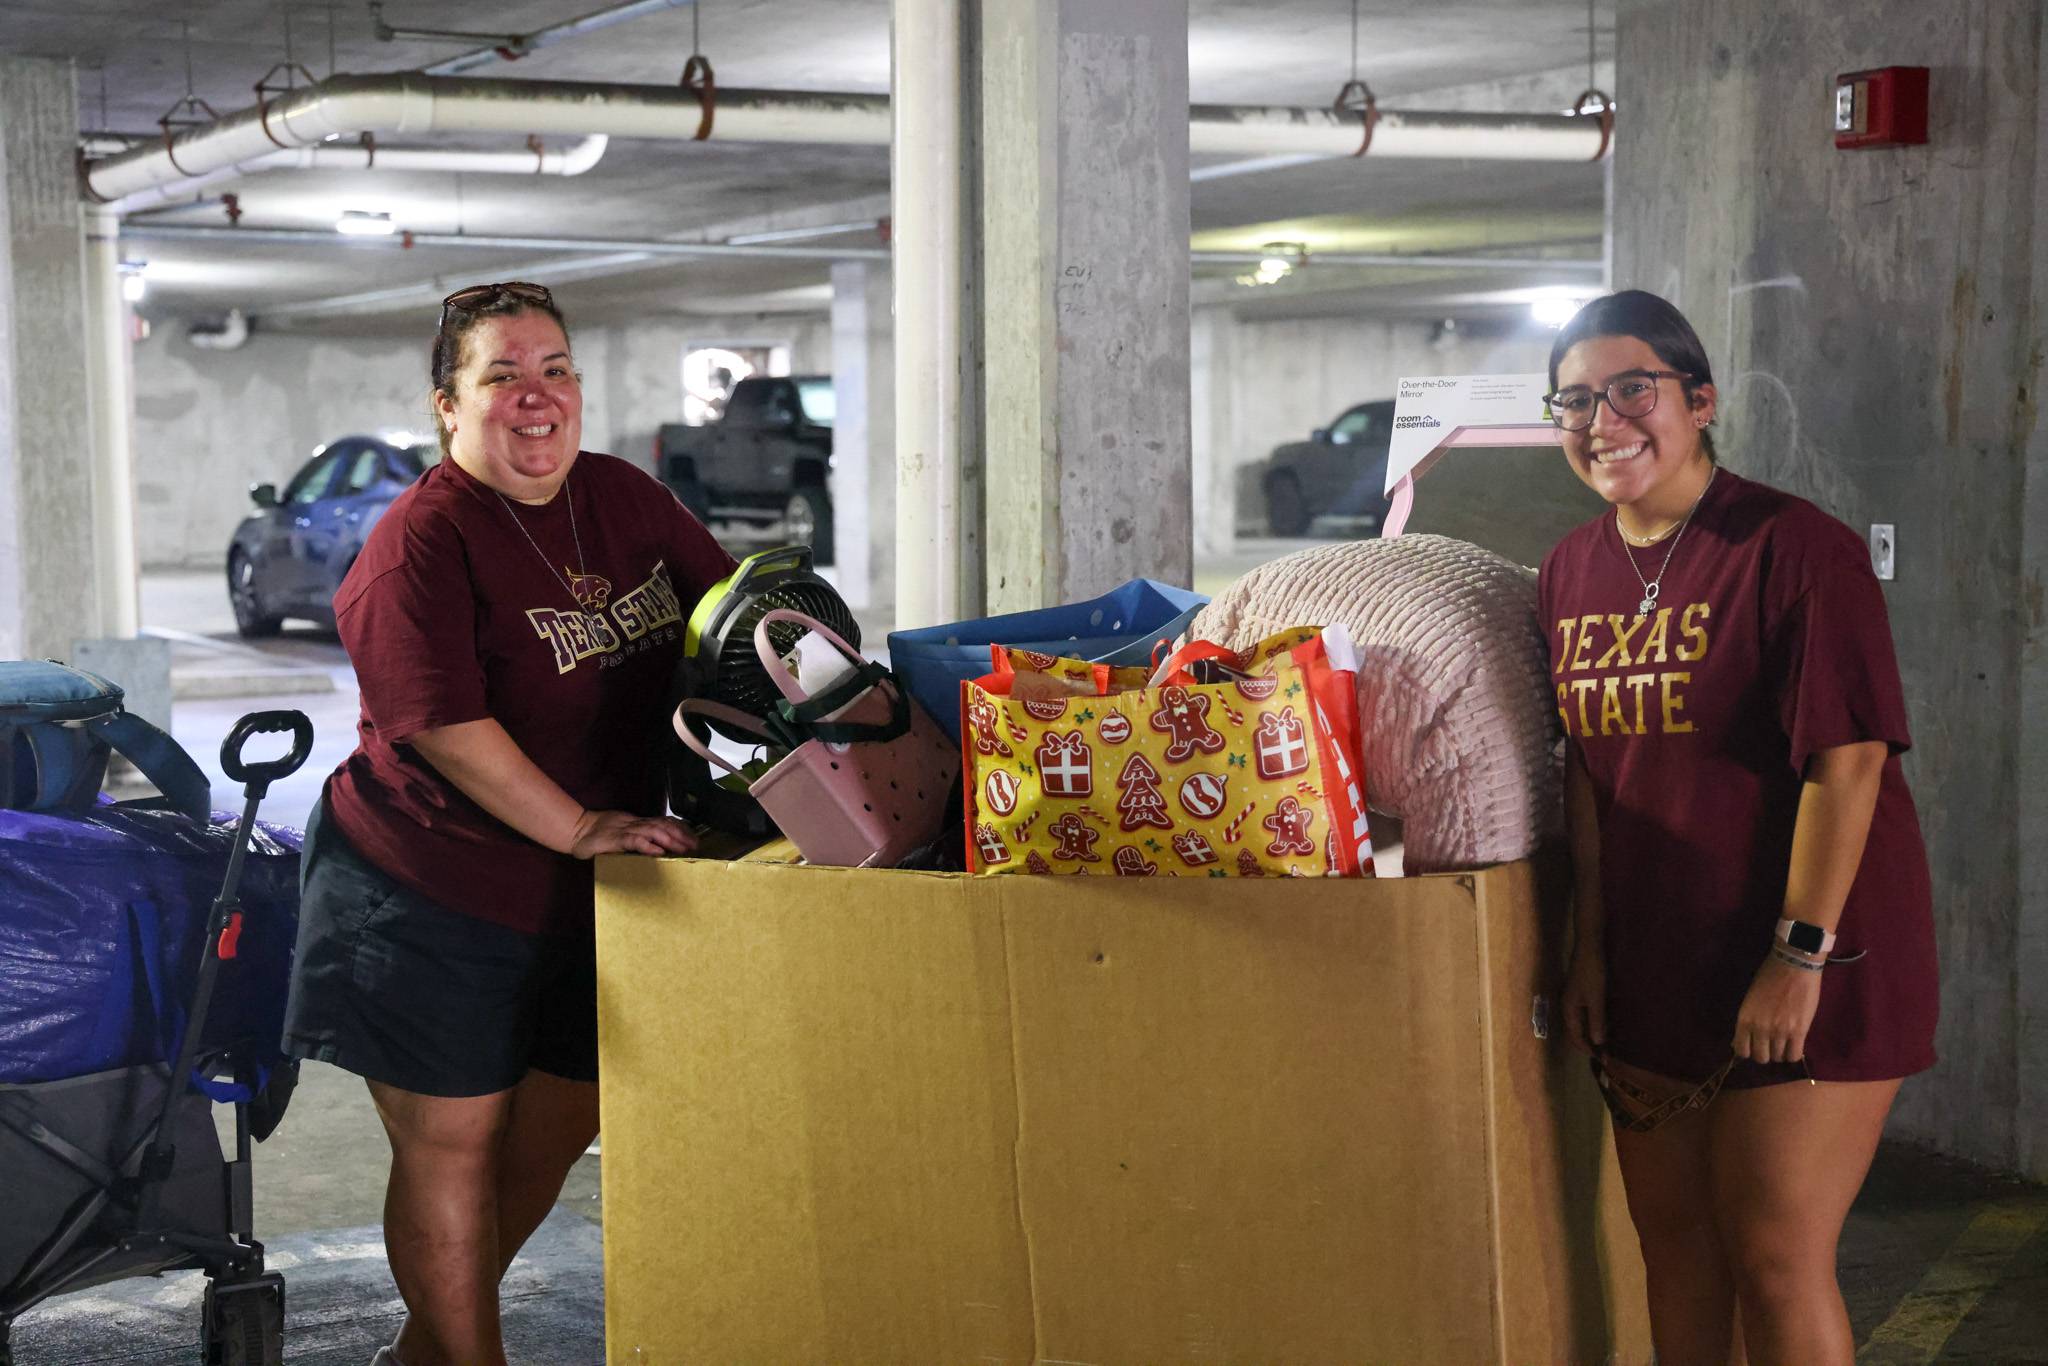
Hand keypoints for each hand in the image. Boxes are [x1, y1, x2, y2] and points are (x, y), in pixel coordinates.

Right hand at [567, 809, 700, 859]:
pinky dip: (647, 845)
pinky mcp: (616, 839)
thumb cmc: (601, 838)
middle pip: (663, 825)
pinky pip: (634, 841)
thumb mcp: (623, 838)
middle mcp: (636, 825)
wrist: (578, 832)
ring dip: (670, 840)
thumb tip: (660, 850)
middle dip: (681, 834)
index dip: (680, 828)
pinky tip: (658, 852)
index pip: (664, 822)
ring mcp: (626, 830)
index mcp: (639, 825)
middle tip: (695, 845)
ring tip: (683, 848)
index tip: (694, 838)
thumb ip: (639, 841)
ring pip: (653, 831)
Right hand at [1561, 947, 1606, 1053]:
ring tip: (1607, 1042)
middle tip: (1606, 1054)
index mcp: (1569, 1010)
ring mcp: (1573, 1000)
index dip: (1588, 1050)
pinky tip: (1605, 1024)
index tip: (1603, 1059)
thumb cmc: (1592, 974)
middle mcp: (1568, 1007)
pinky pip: (1586, 1015)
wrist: (1589, 949)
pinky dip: (1594, 1023)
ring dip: (1592, 1034)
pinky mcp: (1580, 994)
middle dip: (1589, 1044)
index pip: (1576, 1037)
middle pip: (1576, 1032)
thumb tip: (1597, 1042)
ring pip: (1581, 1024)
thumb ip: (1596, 1021)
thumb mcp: (1596, 999)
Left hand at [1732, 953, 1822, 1062]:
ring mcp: (1780, 1032)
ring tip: (1784, 1042)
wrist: (1793, 965)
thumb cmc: (1769, 977)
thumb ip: (1747, 1020)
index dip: (1748, 1051)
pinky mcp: (1799, 1031)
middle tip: (1770, 1045)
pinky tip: (1794, 1045)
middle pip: (1760, 1057)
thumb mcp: (1750, 999)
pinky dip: (1793, 1054)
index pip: (1741, 1050)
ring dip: (1780, 1052)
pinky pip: (1794, 1055)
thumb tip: (1739, 1041)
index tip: (1754, 1046)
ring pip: (1777, 1058)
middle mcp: (1760, 1029)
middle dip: (1764, 1053)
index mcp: (1745, 1019)